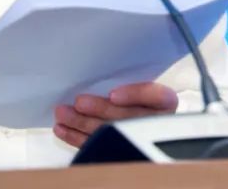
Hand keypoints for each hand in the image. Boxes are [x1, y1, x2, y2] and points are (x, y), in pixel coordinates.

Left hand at [53, 82, 177, 147]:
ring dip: (82, 124)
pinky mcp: (117, 150)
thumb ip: (127, 80)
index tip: (113, 94)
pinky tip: (63, 129)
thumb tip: (104, 78)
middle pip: (129, 117)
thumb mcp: (136, 78)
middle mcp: (155, 122)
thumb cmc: (132, 93)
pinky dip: (76, 138)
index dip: (135, 96)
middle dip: (101, 110)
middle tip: (79, 103)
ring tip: (62, 114)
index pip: (158, 97)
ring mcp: (137, 139)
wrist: (130, 118)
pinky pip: (97, 146)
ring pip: (110, 133)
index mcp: (165, 102)